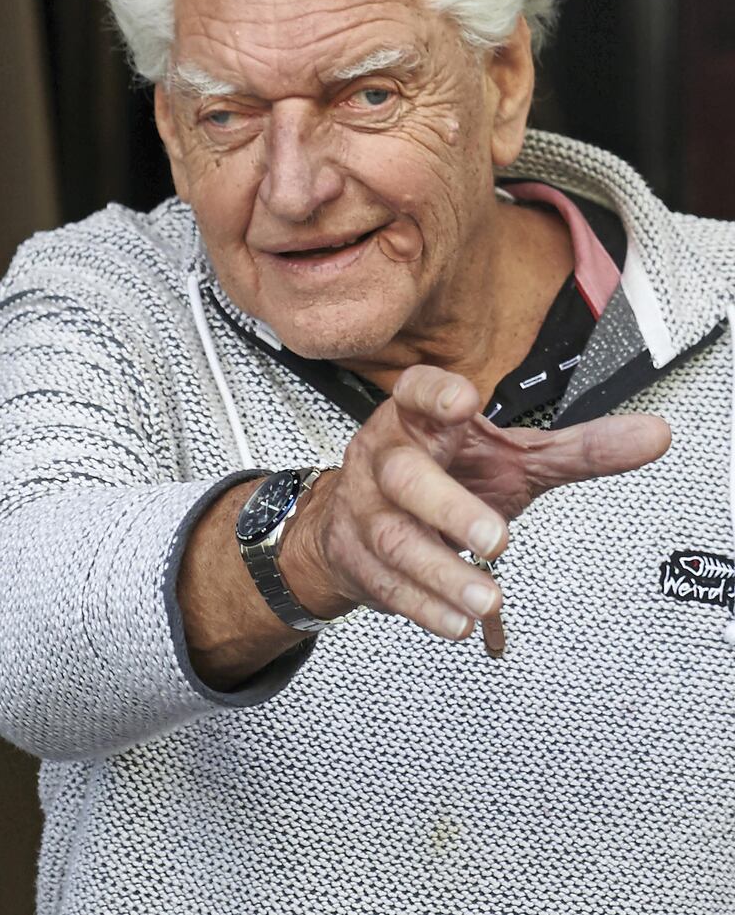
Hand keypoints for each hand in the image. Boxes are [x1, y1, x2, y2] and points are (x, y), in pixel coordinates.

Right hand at [281, 365, 670, 640]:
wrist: (355, 520)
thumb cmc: (443, 476)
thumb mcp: (510, 458)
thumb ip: (579, 450)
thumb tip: (655, 436)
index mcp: (418, 420)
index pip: (417, 391)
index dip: (435, 395)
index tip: (466, 401)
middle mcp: (385, 458)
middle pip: (404, 476)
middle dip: (448, 508)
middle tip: (497, 540)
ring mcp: (365, 511)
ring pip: (395, 540)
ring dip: (441, 574)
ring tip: (486, 597)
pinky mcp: (357, 560)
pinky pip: (388, 586)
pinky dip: (425, 607)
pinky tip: (458, 620)